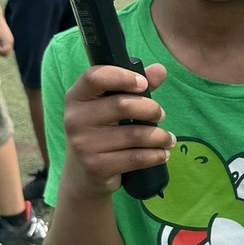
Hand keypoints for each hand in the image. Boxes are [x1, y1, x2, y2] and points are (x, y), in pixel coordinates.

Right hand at [61, 62, 173, 197]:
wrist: (83, 174)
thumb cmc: (103, 132)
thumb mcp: (112, 106)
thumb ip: (136, 86)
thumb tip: (160, 70)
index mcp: (77, 96)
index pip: (95, 77)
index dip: (122, 77)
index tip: (143, 84)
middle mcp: (75, 119)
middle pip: (122, 105)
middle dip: (151, 109)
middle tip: (161, 115)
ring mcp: (83, 144)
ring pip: (134, 135)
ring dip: (160, 136)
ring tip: (168, 138)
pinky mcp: (96, 166)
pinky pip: (136, 158)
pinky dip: (155, 155)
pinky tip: (163, 154)